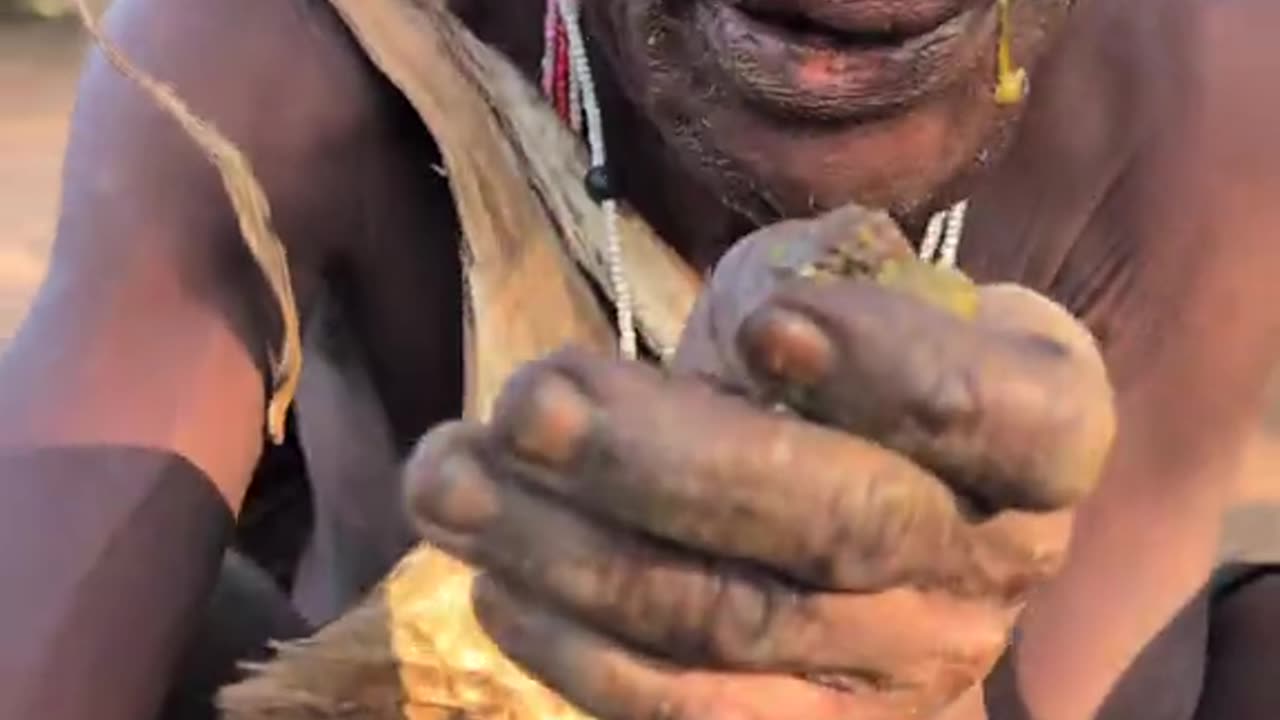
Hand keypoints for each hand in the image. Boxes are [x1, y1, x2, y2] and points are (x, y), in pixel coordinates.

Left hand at [405, 206, 1115, 718]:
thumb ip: (806, 288)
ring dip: (574, 551)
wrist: (880, 515)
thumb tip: (707, 331)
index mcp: (1042, 432)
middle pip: (841, 524)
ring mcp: (906, 670)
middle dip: (665, 460)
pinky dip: (580, 654)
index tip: (763, 325)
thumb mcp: (852, 297)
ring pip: (741, 621)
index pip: (1003, 414)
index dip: (890, 371)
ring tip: (450, 480)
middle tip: (530, 405)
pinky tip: (490, 583)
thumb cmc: (847, 375)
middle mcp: (992, 563)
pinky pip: (696, 714)